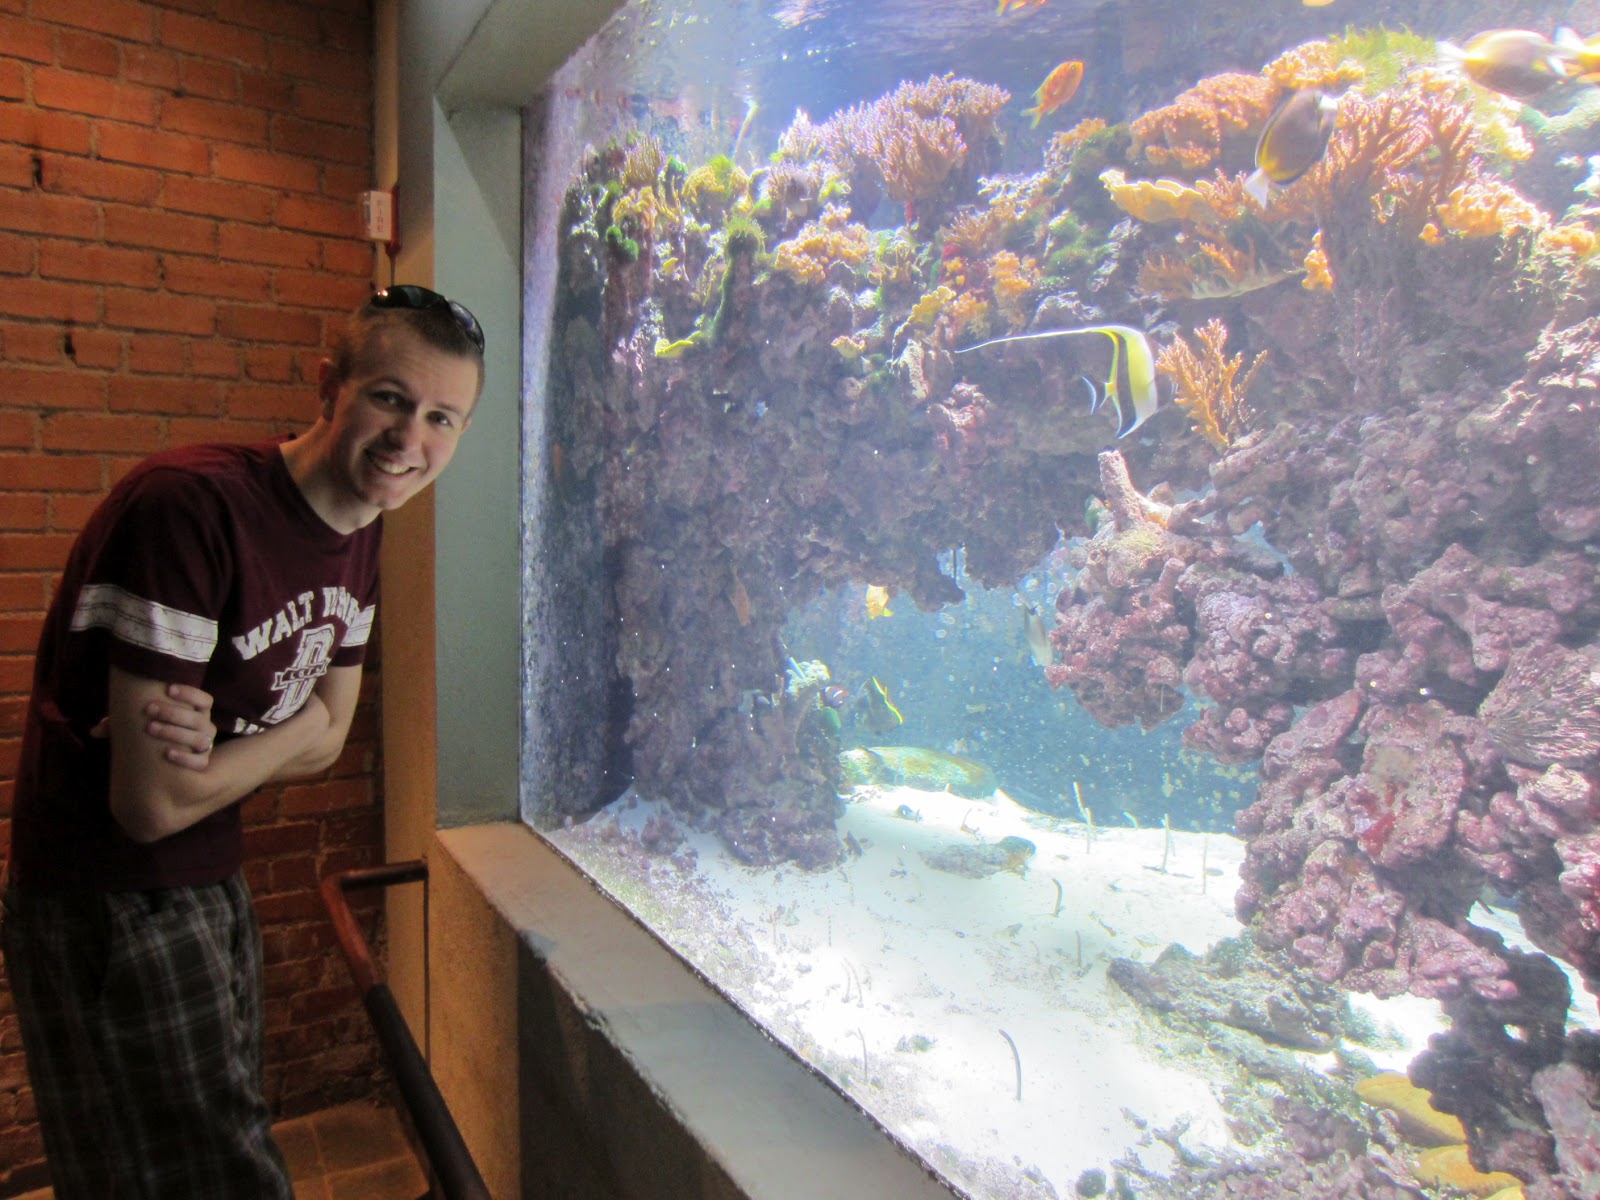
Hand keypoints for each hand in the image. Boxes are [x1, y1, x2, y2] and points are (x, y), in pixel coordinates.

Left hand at [88, 683, 218, 768]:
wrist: (173, 758)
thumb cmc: (156, 731)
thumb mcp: (142, 723)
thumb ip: (122, 723)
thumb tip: (94, 730)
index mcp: (197, 712)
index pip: (204, 700)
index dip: (190, 693)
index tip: (168, 689)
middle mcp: (205, 727)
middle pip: (197, 718)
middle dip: (172, 712)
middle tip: (149, 709)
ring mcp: (205, 746)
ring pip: (199, 738)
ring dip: (174, 731)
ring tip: (150, 728)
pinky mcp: (201, 763)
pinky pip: (199, 762)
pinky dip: (185, 757)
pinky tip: (167, 753)